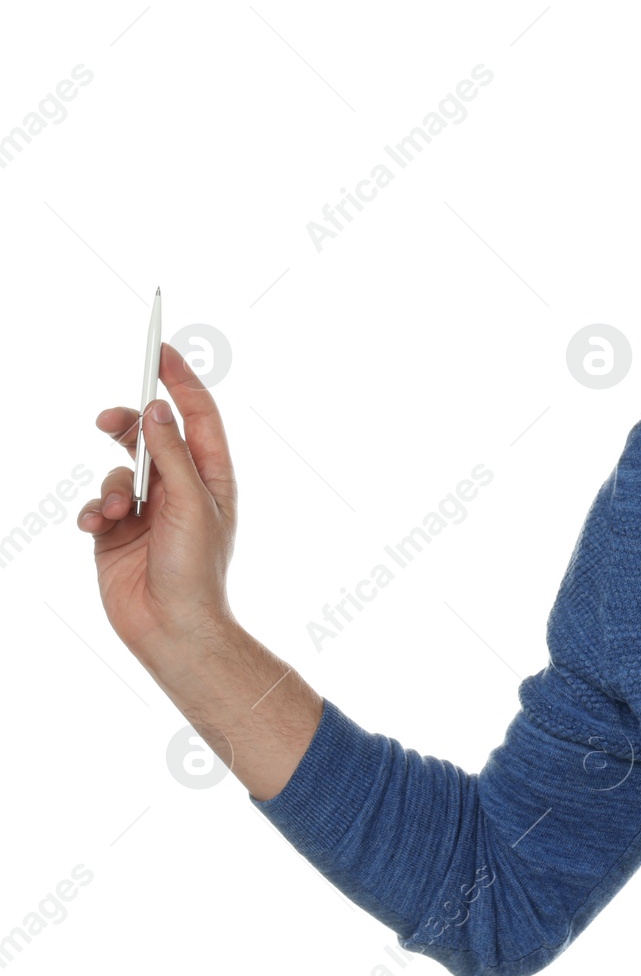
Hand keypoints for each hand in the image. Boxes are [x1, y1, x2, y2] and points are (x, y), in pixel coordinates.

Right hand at [78, 341, 238, 654]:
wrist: (172, 628)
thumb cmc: (196, 570)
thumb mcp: (192, 505)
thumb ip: (172, 456)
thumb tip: (158, 410)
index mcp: (211, 477)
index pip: (196, 416)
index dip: (179, 381)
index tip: (160, 348)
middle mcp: (181, 488)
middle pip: (149, 435)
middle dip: (126, 426)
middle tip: (109, 421)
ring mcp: (147, 509)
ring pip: (117, 470)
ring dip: (111, 487)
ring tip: (118, 513)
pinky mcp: (117, 531)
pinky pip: (96, 503)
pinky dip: (93, 511)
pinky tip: (99, 528)